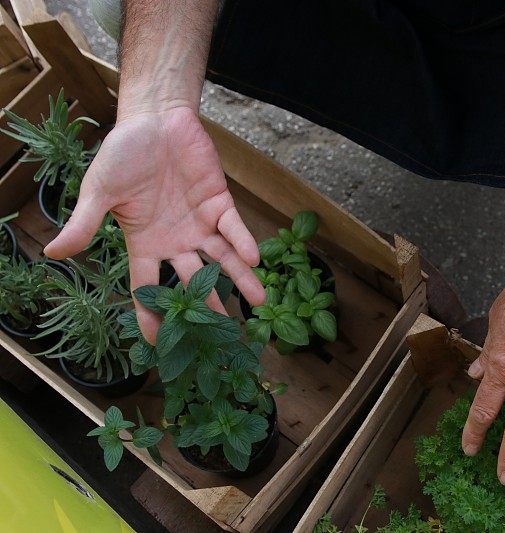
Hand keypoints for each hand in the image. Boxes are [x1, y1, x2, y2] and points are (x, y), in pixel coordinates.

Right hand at [44, 107, 265, 342]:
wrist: (153, 120)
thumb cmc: (123, 155)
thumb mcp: (100, 190)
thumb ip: (85, 223)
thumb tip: (53, 251)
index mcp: (144, 243)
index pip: (146, 287)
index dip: (150, 314)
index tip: (157, 343)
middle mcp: (175, 241)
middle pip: (193, 280)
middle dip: (208, 305)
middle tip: (224, 333)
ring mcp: (199, 224)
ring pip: (222, 259)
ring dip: (240, 278)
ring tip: (258, 302)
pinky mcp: (218, 203)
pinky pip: (233, 227)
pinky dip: (243, 241)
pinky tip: (254, 259)